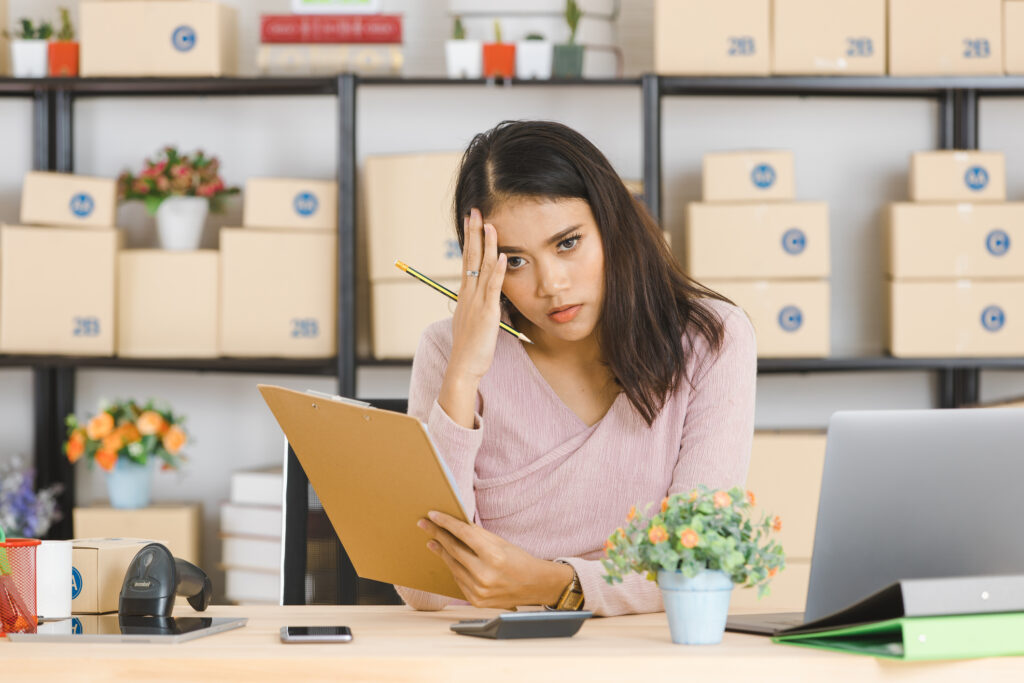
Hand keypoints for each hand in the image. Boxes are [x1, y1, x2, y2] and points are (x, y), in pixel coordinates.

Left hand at [418, 511, 572, 609]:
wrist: (535, 585)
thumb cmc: (520, 560)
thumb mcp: (502, 543)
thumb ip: (478, 535)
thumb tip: (456, 525)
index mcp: (494, 557)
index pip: (463, 535)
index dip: (446, 523)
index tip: (433, 515)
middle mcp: (485, 576)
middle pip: (454, 550)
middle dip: (437, 535)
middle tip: (425, 524)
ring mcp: (479, 591)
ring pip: (453, 567)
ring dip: (442, 552)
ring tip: (433, 541)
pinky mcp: (477, 601)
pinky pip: (459, 581)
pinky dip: (454, 568)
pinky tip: (450, 560)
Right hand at [449, 208, 507, 381]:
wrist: (463, 366)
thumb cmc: (470, 347)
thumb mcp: (473, 321)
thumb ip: (478, 306)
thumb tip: (485, 297)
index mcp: (465, 295)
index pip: (467, 260)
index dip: (470, 240)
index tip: (471, 221)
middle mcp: (468, 294)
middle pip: (471, 257)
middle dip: (474, 233)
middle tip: (475, 211)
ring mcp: (476, 302)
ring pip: (482, 268)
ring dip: (487, 245)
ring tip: (491, 225)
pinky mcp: (487, 313)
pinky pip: (493, 288)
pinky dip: (498, 271)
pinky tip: (503, 256)